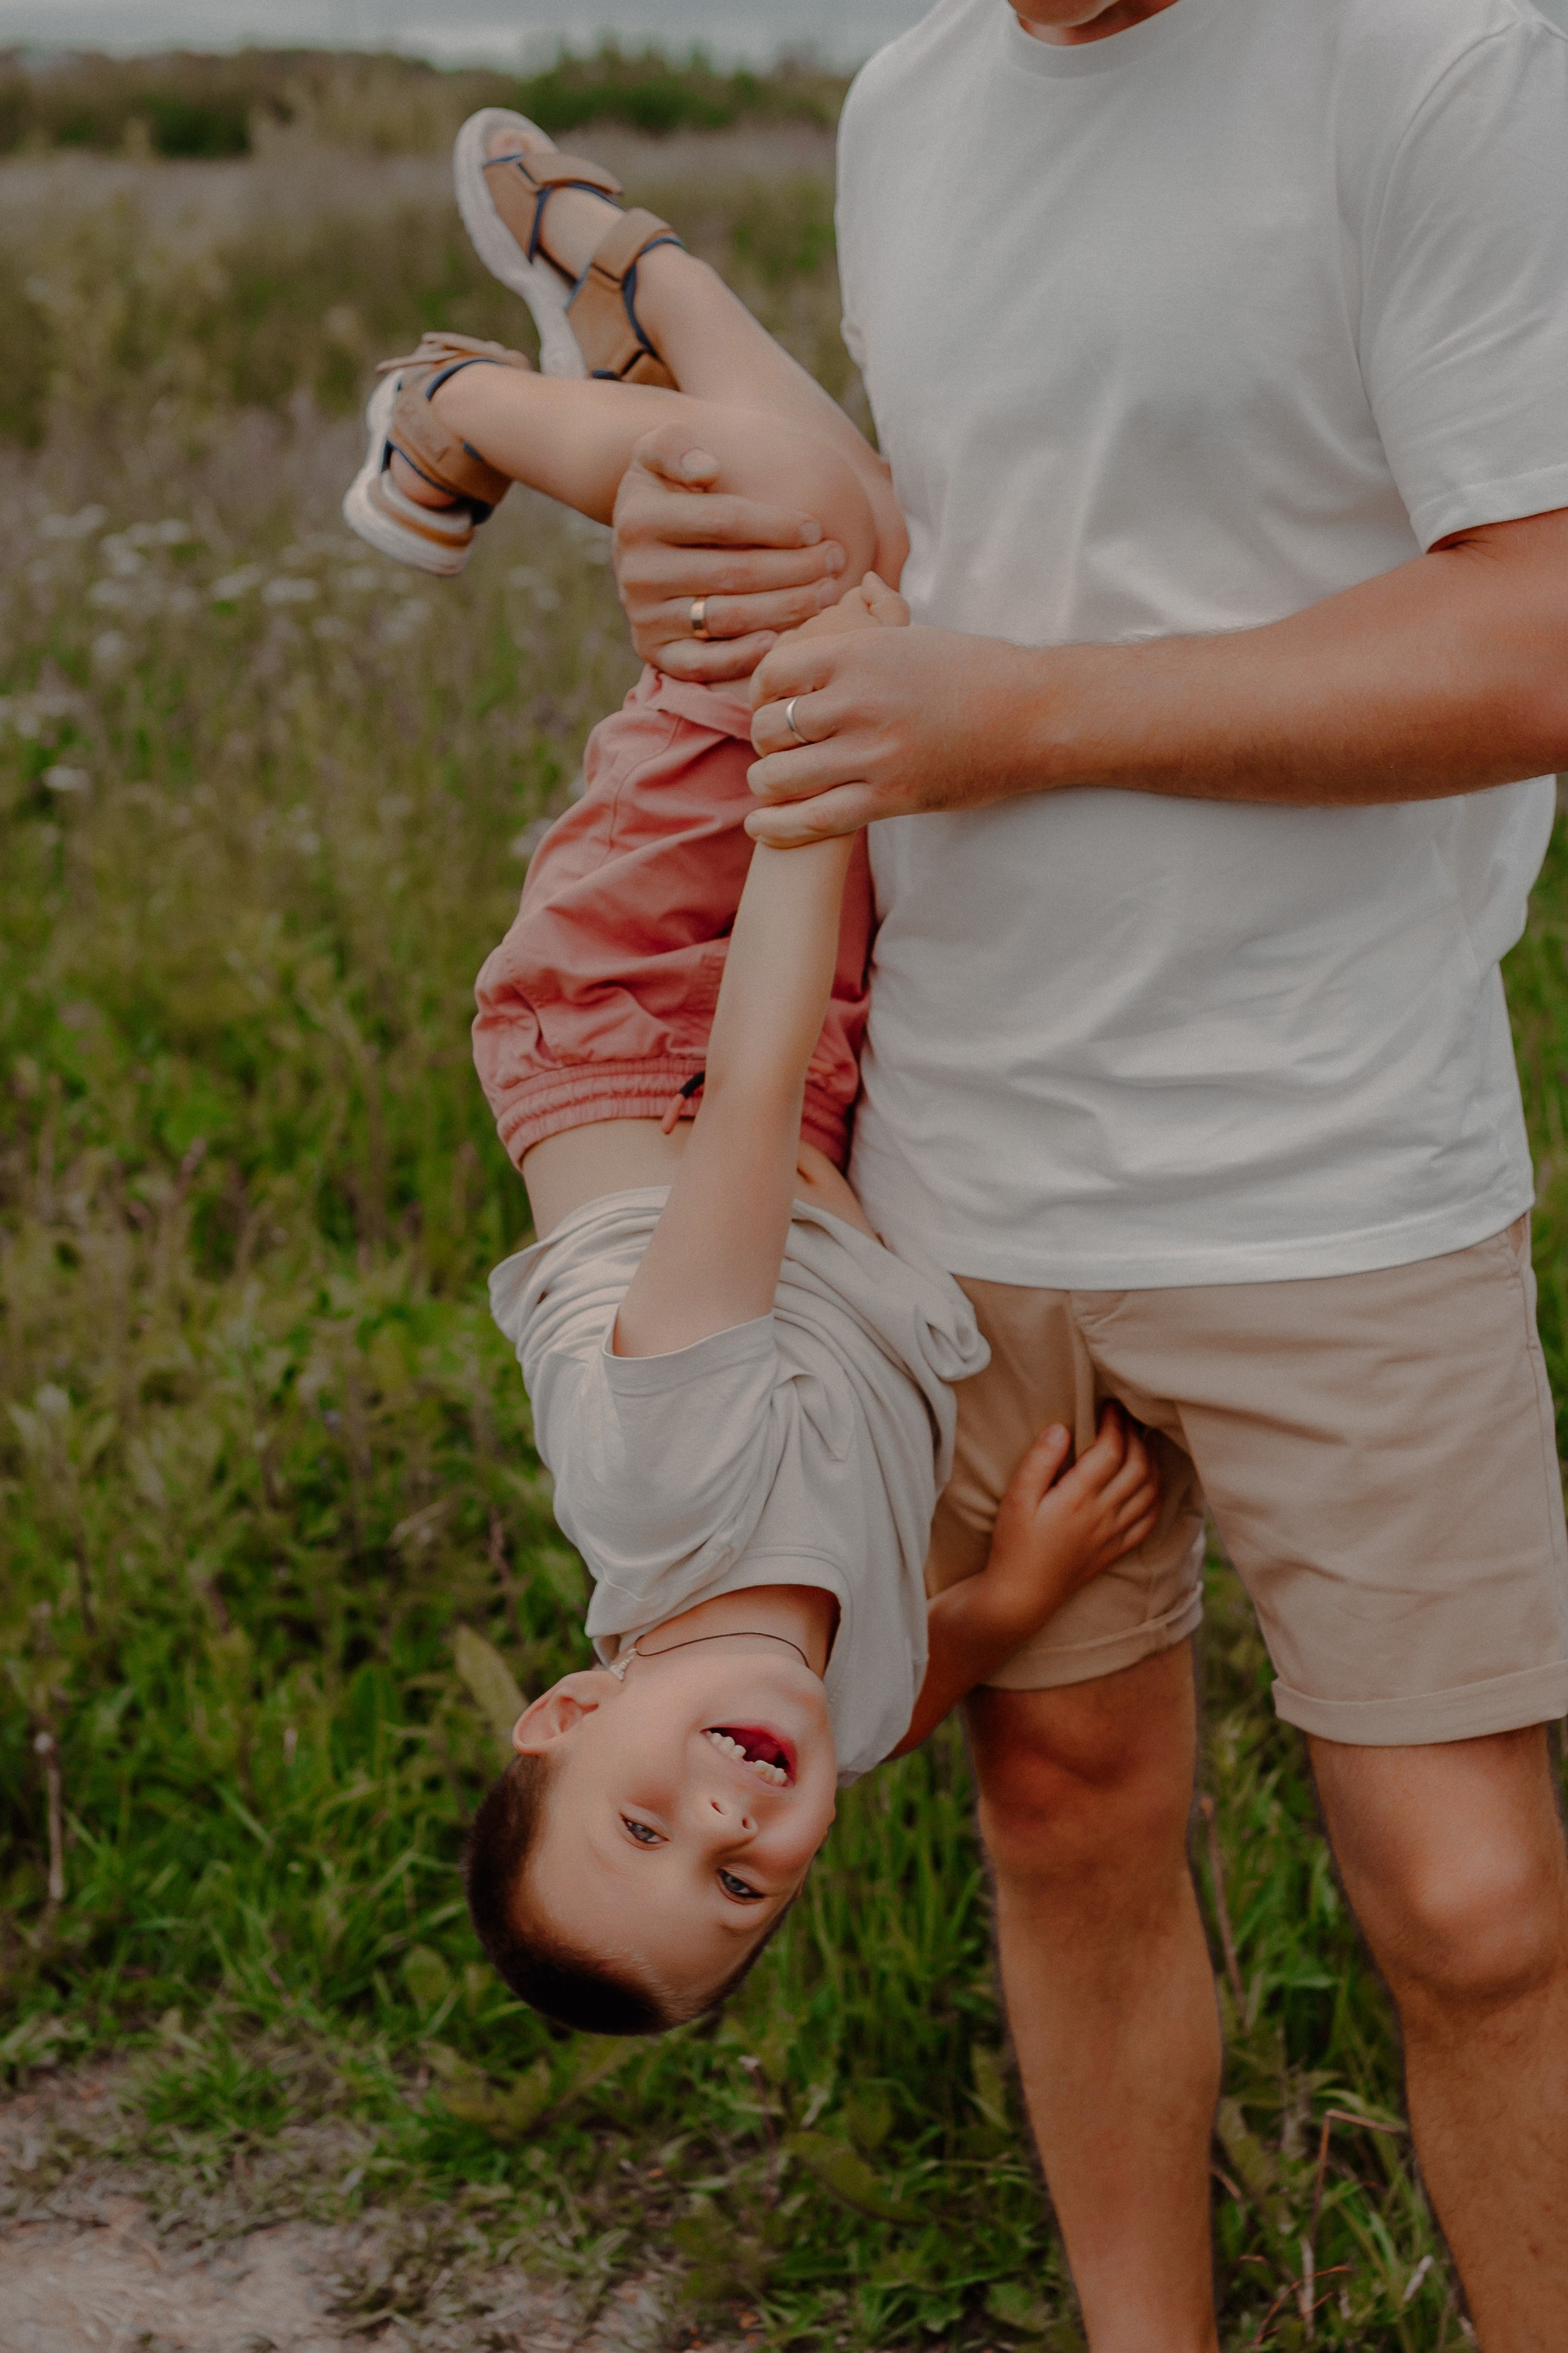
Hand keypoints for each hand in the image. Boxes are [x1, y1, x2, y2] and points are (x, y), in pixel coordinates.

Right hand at [611, 423, 848, 683]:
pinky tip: (781, 639)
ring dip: (786, 609)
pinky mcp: (654, 653)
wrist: (638, 537)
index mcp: (639, 518)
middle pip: (733, 573)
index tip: (816, 527)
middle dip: (794, 568)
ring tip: (827, 595)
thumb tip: (708, 470)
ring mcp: (644, 616)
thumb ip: (675, 445)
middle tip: (835, 560)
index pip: (723, 520)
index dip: (776, 525)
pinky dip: (743, 656)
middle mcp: (635, 572)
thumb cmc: (668, 488)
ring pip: (727, 618)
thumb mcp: (660, 450)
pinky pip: (701, 665)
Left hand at [746, 619, 1052, 841]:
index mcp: (861, 653)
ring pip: (781, 776)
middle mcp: (861, 700)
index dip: (757, 692)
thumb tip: (861, 583)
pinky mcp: (891, 798)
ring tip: (771, 782)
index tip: (765, 703)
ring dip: (767, 782)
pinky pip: (814, 820)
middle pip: (769, 727)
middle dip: (761, 741)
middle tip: (772, 748)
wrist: (1035, 715)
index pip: (773, 672)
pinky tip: (762, 824)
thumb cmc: (977, 671)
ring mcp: (874, 752)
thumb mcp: (917, 635)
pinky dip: (778, 826)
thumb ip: (874, 620)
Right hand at [986, 1407, 1159, 1630]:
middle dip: (1137, 1435)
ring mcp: (1113, 1534)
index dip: (1116, 1423)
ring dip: (1152, 1461)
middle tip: (1126, 1417)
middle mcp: (1103, 1515)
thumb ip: (1039, 1461)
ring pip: (1150, 1491)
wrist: (1021, 1596)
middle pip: (1137, 1466)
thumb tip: (1061, 1428)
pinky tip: (1150, 1482)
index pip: (1111, 1451)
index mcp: (1078, 1498)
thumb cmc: (1014, 1544)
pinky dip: (1156, 1496)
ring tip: (1142, 1441)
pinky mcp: (1115, 1550)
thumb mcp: (1016, 1499)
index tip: (1110, 1405)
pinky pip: (1149, 1520)